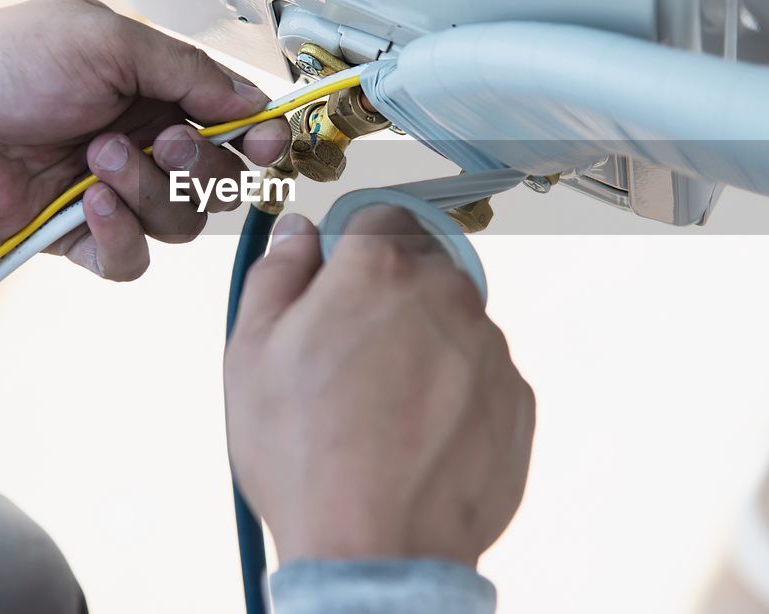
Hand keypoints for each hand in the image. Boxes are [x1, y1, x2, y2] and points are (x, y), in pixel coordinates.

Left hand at [0, 0, 289, 279]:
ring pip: (182, 223)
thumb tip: (253, 102)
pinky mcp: (83, 236)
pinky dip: (120, 236)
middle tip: (161, 139)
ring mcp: (116, 192)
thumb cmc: (6, 61)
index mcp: (157, 89)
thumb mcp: (109, 40)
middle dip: (200, 165)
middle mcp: (145, 142)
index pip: (236, 123)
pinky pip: (133, 260)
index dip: (260, 137)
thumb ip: (190, 71)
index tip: (266, 142)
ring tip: (97, 159)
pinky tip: (90, 204)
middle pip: (221, 180)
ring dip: (149, 192)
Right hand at [224, 207, 534, 566]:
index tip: (340, 280)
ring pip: (455, 323)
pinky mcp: (517, 399)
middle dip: (391, 297)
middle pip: (423, 269)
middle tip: (351, 356)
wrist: (375, 551)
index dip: (355, 247)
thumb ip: (277, 274)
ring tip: (382, 409)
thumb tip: (298, 234)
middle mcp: (447, 296)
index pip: (381, 217)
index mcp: (379, 270)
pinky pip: (482, 375)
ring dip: (425, 345)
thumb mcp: (251, 353)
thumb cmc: (306, 457)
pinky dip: (455, 393)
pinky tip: (415, 435)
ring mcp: (490, 349)